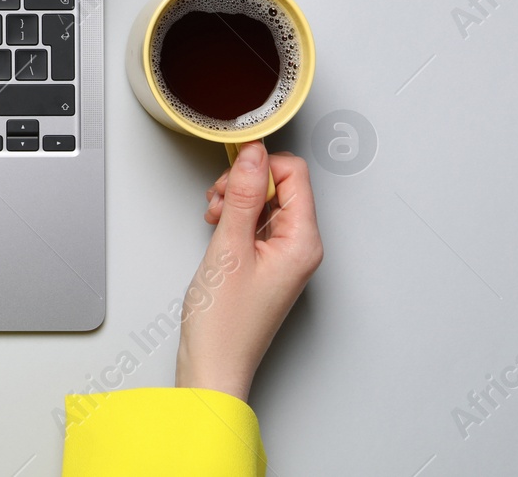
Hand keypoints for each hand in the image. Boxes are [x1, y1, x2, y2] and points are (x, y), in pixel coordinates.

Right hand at [175, 143, 322, 401]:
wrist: (214, 364)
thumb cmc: (224, 323)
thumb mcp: (229, 248)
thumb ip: (244, 195)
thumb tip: (254, 154)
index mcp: (303, 242)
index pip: (295, 174)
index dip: (260, 165)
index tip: (231, 173)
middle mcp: (301, 247)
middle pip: (281, 185)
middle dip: (245, 184)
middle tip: (219, 202)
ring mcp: (285, 255)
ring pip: (266, 202)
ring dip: (237, 200)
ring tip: (215, 218)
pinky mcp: (268, 262)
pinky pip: (258, 222)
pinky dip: (234, 217)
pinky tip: (217, 229)